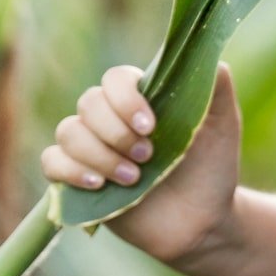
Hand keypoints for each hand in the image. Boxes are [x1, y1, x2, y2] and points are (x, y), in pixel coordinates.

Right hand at [40, 62, 243, 267]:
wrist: (203, 221)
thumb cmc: (212, 169)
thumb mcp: (223, 126)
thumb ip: (217, 87)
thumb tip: (210, 54)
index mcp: (140, 100)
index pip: (115, 78)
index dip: (126, 99)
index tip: (150, 126)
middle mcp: (111, 120)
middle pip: (88, 103)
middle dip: (116, 131)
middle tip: (148, 157)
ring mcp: (92, 148)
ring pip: (68, 132)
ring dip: (99, 154)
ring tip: (134, 179)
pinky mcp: (76, 180)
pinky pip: (51, 162)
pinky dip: (70, 170)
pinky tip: (98, 184)